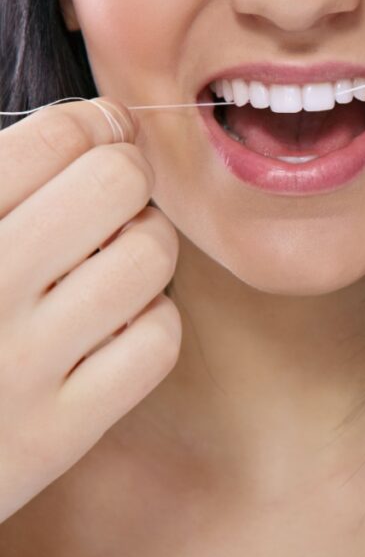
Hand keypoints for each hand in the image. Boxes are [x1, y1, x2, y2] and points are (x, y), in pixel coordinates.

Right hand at [0, 99, 180, 522]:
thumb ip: (0, 179)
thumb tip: (93, 123)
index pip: (55, 139)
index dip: (94, 123)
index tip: (100, 132)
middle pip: (117, 184)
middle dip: (124, 177)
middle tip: (108, 194)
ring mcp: (18, 367)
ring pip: (149, 257)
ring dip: (144, 245)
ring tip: (113, 255)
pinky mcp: (56, 433)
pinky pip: (156, 341)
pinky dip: (150, 319)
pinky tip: (116, 319)